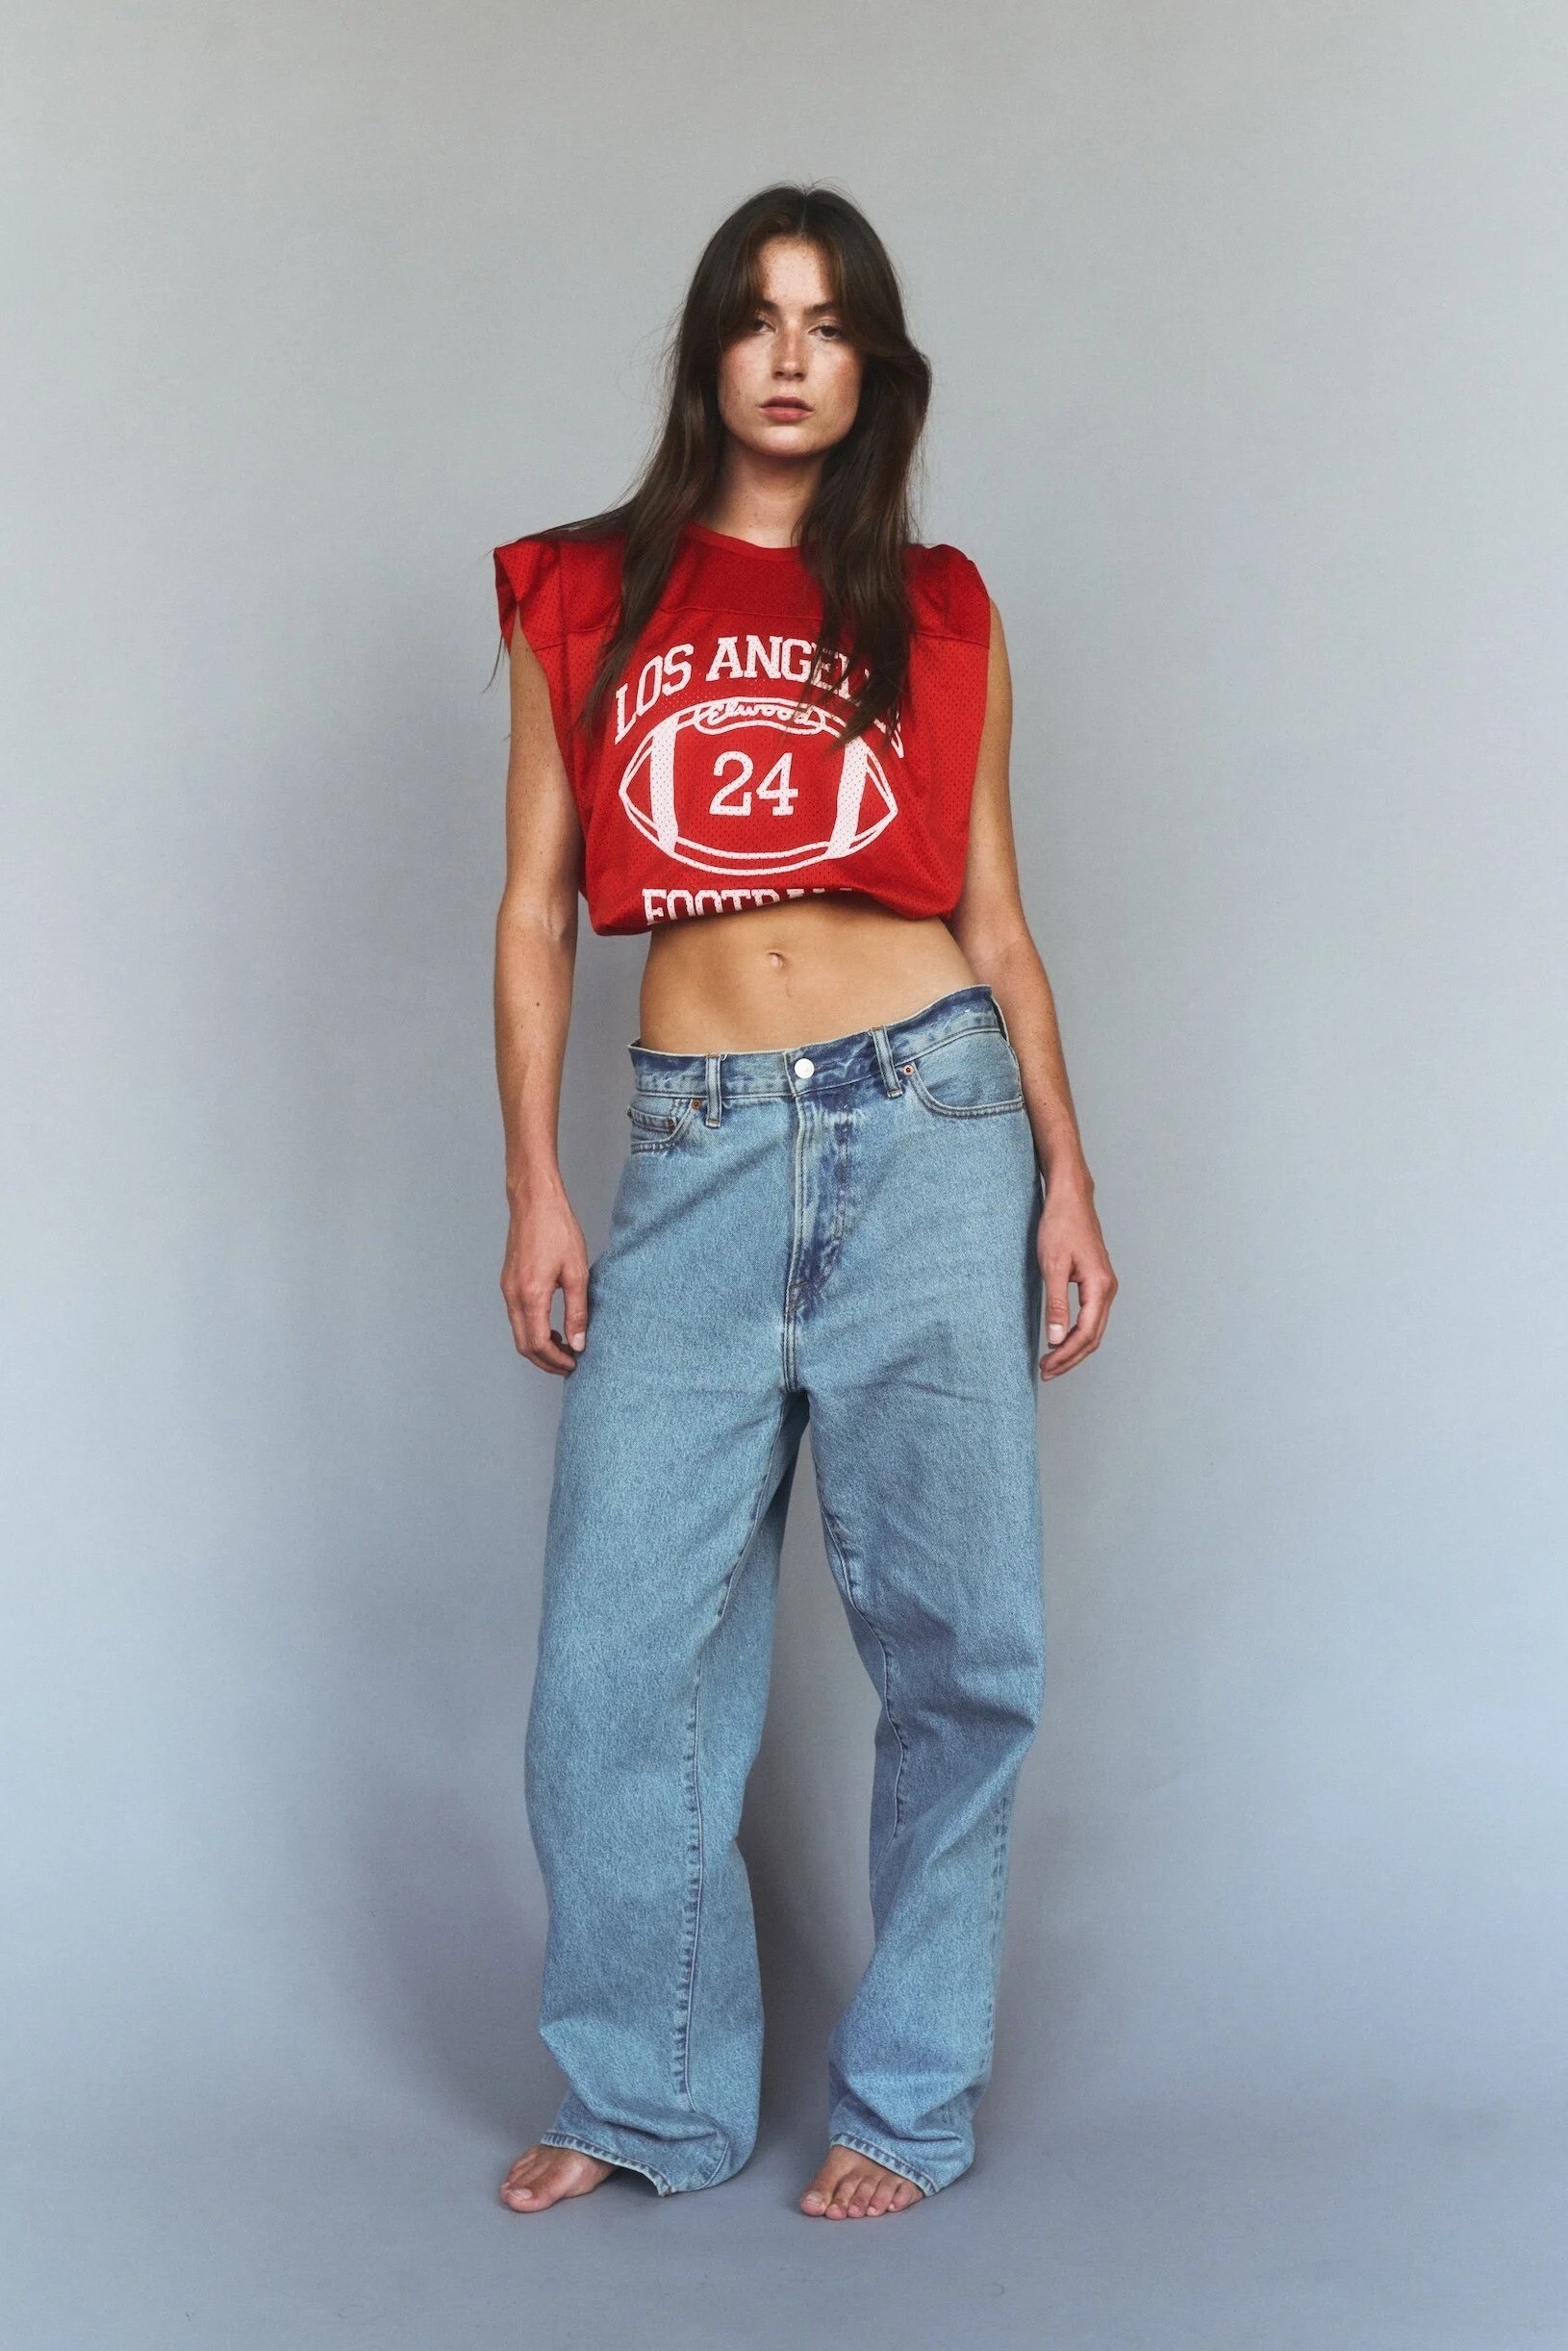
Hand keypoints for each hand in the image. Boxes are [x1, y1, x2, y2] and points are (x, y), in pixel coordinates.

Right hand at [501, 1184, 590, 1374]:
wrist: (534, 1201)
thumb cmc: (557, 1229)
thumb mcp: (576, 1272)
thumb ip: (577, 1312)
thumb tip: (578, 1343)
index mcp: (531, 1295)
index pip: (538, 1344)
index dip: (555, 1360)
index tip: (574, 1364)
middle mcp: (513, 1295)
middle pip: (523, 1344)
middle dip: (545, 1360)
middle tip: (568, 1363)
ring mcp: (507, 1288)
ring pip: (518, 1332)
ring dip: (538, 1346)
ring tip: (563, 1346)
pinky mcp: (508, 1282)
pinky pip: (516, 1317)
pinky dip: (531, 1330)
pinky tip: (550, 1326)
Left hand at [1036, 1169, 1115, 1379]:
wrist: (1070, 1199)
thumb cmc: (1060, 1226)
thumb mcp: (1052, 1266)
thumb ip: (1055, 1304)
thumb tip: (1055, 1338)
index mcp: (1100, 1287)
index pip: (1085, 1333)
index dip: (1066, 1355)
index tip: (1046, 1367)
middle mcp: (1108, 1289)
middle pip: (1093, 1337)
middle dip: (1070, 1358)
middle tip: (1046, 1372)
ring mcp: (1105, 1285)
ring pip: (1093, 1329)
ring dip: (1073, 1348)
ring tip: (1051, 1361)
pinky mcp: (1097, 1281)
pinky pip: (1091, 1317)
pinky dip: (1077, 1333)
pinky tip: (1061, 1339)